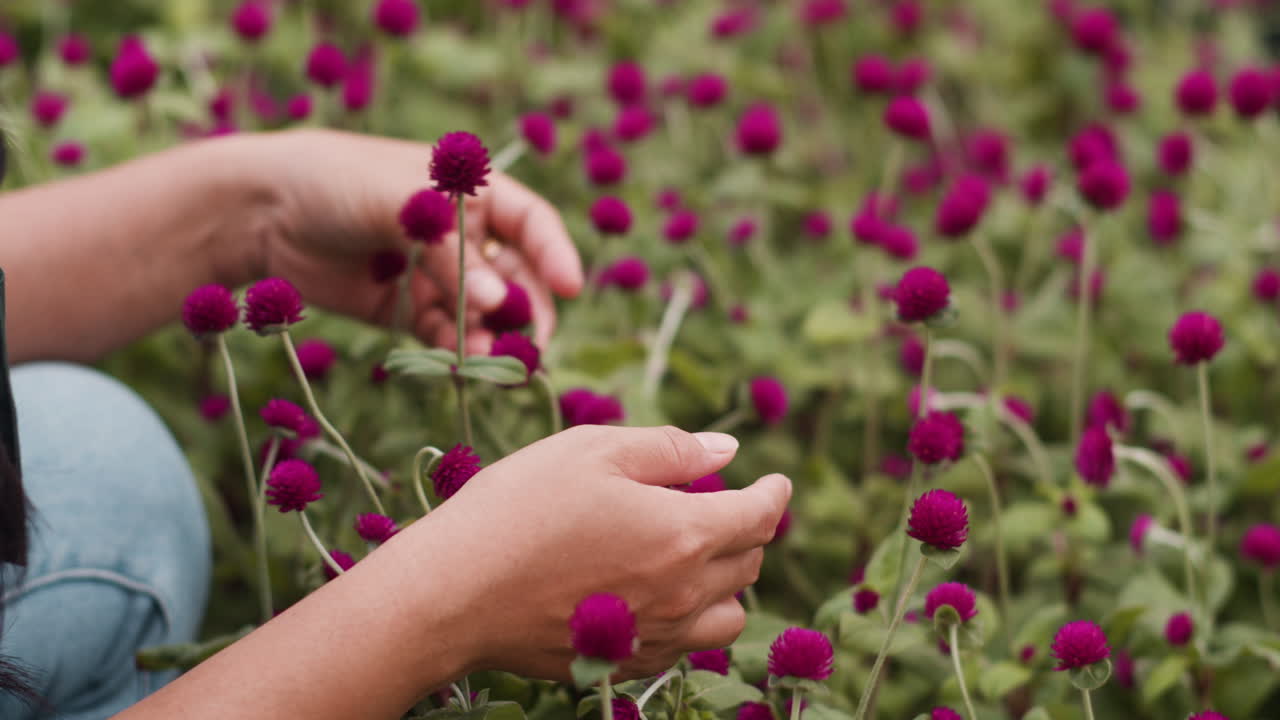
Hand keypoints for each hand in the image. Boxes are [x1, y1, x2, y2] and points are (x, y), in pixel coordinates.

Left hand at [258, 129, 582, 350]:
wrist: (258, 212)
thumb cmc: (335, 181)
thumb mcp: (400, 204)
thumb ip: (449, 254)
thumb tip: (497, 304)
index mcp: (471, 192)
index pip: (532, 224)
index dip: (554, 254)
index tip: (571, 288)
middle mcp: (463, 236)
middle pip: (517, 277)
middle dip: (527, 309)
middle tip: (531, 344)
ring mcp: (436, 276)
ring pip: (484, 314)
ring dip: (494, 337)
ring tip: (494, 361)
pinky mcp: (408, 311)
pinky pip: (446, 335)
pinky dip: (458, 351)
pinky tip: (463, 365)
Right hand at [404, 426, 791, 680]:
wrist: (455, 592)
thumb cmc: (520, 507)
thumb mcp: (593, 452)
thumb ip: (671, 449)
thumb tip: (727, 449)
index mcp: (685, 533)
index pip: (760, 514)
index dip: (774, 493)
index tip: (775, 480)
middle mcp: (683, 593)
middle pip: (748, 563)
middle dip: (747, 529)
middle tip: (719, 505)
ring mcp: (655, 635)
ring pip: (728, 615)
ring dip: (725, 582)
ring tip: (693, 555)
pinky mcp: (622, 661)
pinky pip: (685, 645)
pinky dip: (690, 618)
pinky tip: (658, 595)